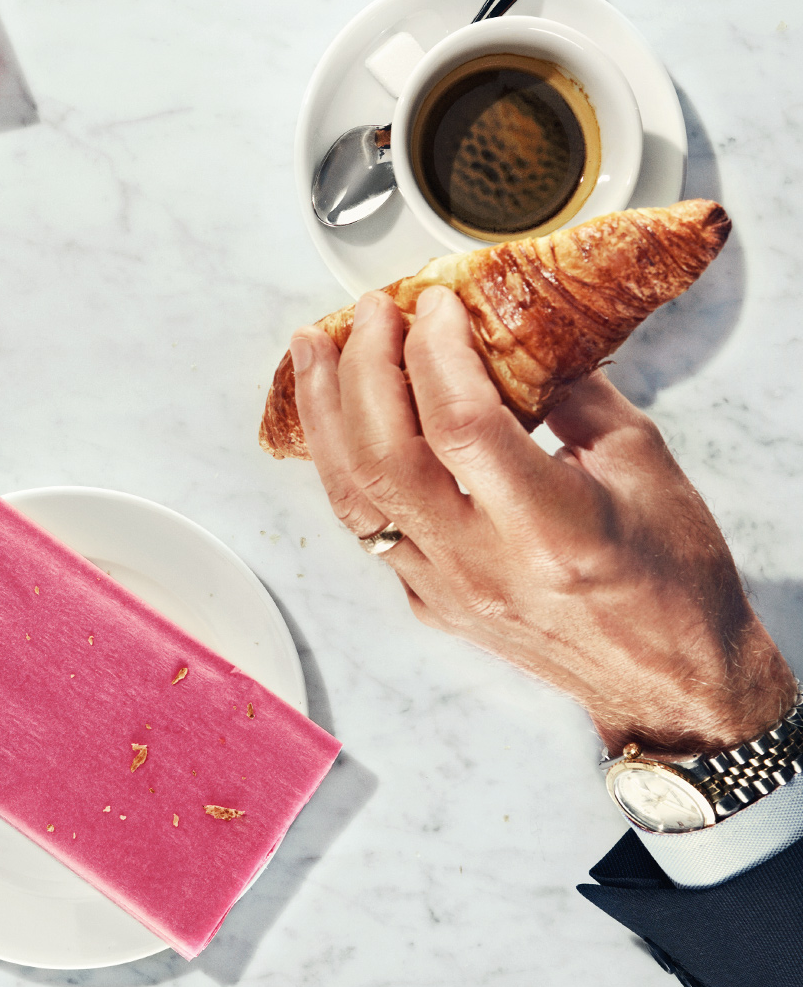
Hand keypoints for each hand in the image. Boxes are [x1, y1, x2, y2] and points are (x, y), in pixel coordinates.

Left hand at [289, 284, 794, 758]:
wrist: (672, 683)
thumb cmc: (674, 578)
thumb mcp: (645, 465)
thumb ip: (575, 394)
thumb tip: (516, 332)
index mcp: (551, 528)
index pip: (462, 424)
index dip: (436, 352)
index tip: (433, 303)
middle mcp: (484, 565)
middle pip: (385, 454)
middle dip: (364, 368)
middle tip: (368, 312)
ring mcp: (446, 590)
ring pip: (353, 493)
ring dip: (324, 413)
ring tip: (313, 351)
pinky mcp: (429, 603)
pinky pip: (367, 526)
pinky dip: (346, 462)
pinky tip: (337, 420)